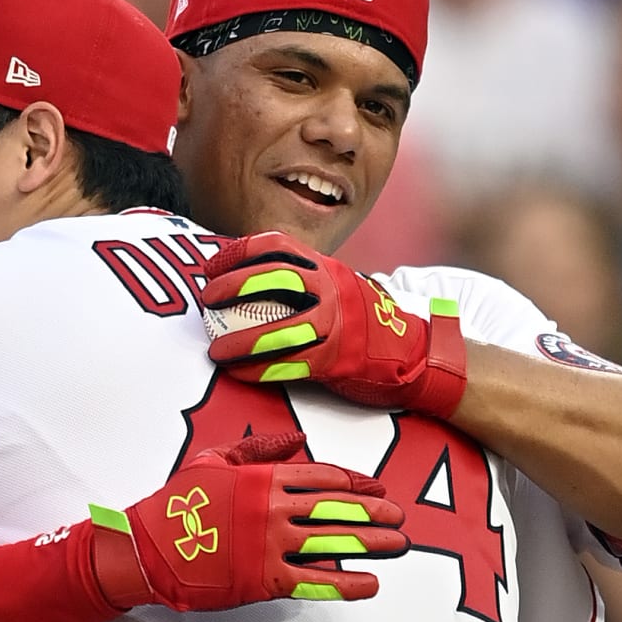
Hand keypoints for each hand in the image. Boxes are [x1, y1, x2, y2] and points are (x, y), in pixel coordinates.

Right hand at [89, 431, 407, 611]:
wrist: (147, 549)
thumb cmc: (177, 504)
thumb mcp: (215, 459)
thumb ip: (260, 449)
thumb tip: (300, 441)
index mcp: (264, 477)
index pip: (324, 477)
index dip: (357, 482)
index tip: (377, 488)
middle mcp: (274, 508)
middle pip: (339, 507)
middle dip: (375, 512)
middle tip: (399, 518)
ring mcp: (272, 545)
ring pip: (337, 541)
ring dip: (373, 544)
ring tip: (398, 546)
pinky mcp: (266, 579)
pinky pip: (318, 581)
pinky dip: (349, 584)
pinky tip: (370, 584)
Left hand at [200, 232, 467, 418]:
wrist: (415, 353)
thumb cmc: (362, 323)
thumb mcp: (335, 288)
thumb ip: (301, 284)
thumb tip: (244, 284)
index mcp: (328, 267)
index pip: (278, 246)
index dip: (238, 253)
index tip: (209, 266)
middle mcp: (333, 289)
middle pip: (276, 279)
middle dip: (235, 286)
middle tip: (206, 301)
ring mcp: (339, 325)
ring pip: (281, 329)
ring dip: (242, 341)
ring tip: (215, 350)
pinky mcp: (340, 360)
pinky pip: (293, 365)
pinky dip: (262, 370)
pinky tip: (240, 375)